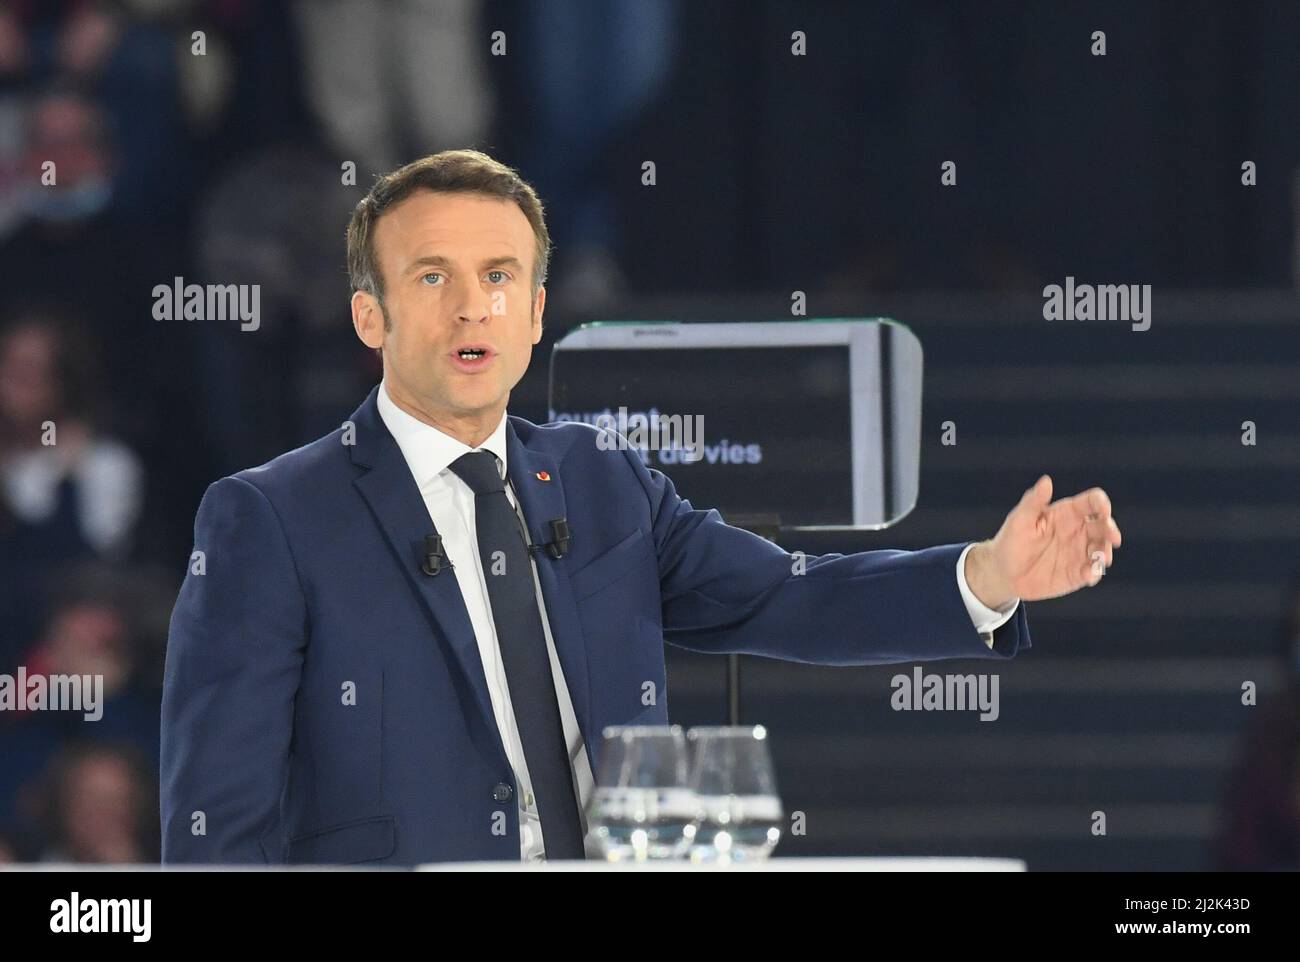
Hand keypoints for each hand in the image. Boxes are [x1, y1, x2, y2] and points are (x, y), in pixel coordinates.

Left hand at [965, 475, 1121, 606]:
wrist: (1004, 573)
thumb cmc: (1010, 541)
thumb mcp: (1019, 520)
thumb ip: (1033, 501)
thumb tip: (1046, 480)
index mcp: (1067, 513)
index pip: (1091, 502)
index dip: (1101, 503)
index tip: (1104, 510)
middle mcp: (1078, 531)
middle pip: (1104, 525)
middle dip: (1111, 530)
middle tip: (1114, 538)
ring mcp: (1080, 552)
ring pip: (1103, 549)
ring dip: (1106, 553)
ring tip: (1100, 560)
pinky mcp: (1078, 573)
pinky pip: (1093, 572)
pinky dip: (1095, 573)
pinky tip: (1089, 576)